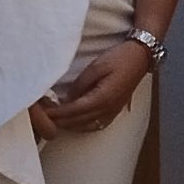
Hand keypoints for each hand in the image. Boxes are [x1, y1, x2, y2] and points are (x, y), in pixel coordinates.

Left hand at [36, 39, 154, 135]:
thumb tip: (68, 99)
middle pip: (78, 122)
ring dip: (69, 125)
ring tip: (55, 120)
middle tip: (43, 118)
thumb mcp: (95, 67)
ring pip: (86, 126)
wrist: (141, 57)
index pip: (73, 111)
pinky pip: (96, 125)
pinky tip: (75, 122)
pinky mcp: (115, 110)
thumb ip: (80, 85)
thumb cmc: (119, 58)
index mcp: (102, 98)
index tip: (42, 114)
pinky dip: (82, 126)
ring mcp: (113, 111)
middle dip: (59, 122)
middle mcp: (108, 109)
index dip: (56, 114)